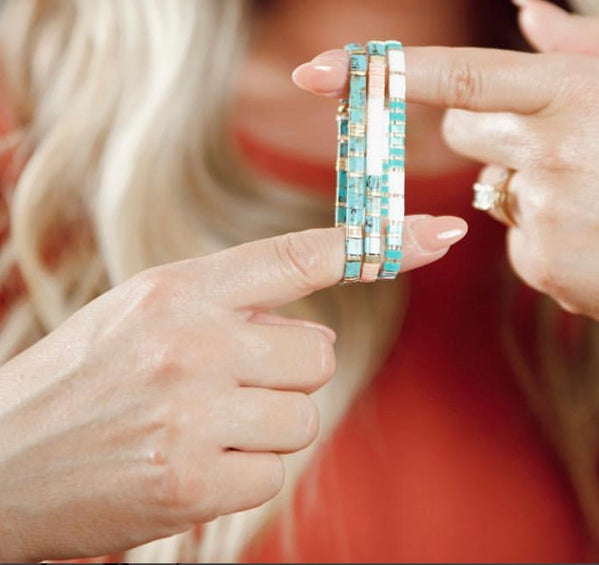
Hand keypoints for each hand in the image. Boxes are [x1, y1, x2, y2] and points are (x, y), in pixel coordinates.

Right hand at [0, 215, 465, 561]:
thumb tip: (315, 327)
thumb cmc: (85, 375)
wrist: (3, 461)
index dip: (378, 242)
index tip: (439, 232)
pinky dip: (245, 468)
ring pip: (304, 413)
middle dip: (287, 369)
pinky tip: (191, 461)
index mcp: (180, 287)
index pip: (300, 255)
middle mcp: (191, 342)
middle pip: (320, 352)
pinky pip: (275, 470)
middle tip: (226, 380)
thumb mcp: (144, 308)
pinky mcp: (190, 483)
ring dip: (268, 422)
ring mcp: (191, 414)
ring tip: (202, 422)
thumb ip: (229, 302)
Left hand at [292, 6, 598, 355]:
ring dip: (530, 189)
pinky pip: (516, 241)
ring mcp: (545, 207)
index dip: (380, 70)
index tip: (312, 71)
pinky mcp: (544, 262)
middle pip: (462, 127)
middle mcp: (554, 143)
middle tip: (575, 153)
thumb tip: (521, 11)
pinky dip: (549, 241)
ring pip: (489, 186)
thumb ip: (594, 40)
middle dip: (495, 134)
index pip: (456, 71)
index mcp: (582, 87)